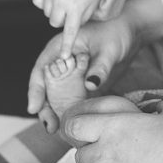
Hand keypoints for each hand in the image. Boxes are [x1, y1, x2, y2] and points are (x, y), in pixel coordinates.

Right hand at [28, 16, 136, 132]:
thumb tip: (90, 85)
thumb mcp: (109, 48)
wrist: (129, 33)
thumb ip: (100, 66)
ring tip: (59, 131)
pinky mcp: (81, 85)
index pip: (40, 71)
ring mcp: (70, 76)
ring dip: (56, 113)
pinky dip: (71, 113)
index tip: (33, 108)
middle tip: (50, 126)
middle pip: (46, 88)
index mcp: (60, 49)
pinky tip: (74, 126)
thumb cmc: (116, 32)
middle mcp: (61, 64)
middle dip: (45, 108)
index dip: (35, 90)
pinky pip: (72, 101)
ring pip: (57, 97)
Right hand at [32, 0, 107, 58]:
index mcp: (77, 7)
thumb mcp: (91, 7)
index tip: (64, 56)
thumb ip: (79, 22)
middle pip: (54, 23)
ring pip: (46, 13)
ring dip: (54, 9)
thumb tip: (65, 33)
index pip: (70, 31)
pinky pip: (38, 2)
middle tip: (71, 9)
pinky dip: (44, 1)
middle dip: (62, 19)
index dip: (66, 45)